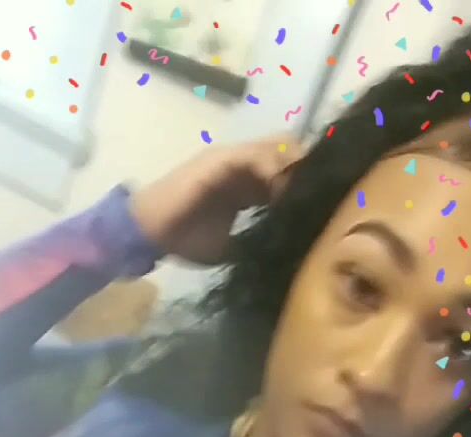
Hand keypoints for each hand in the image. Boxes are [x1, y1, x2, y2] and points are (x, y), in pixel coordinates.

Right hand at [129, 138, 304, 265]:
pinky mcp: (220, 158)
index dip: (305, 187)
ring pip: (277, 147)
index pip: (287, 175)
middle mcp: (243, 167)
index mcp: (247, 186)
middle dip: (306, 172)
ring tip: (302, 194)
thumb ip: (254, 242)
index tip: (321, 207)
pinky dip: (272, 168)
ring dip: (293, 168)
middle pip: (289, 154)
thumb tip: (283, 255)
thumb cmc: (184, 239)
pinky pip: (255, 155)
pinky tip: (280, 189)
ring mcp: (232, 159)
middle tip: (318, 197)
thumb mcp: (229, 248)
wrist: (149, 232)